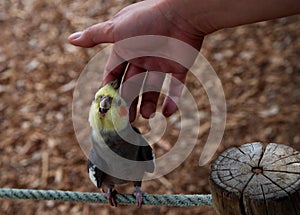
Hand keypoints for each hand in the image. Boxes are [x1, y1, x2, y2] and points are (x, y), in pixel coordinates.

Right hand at [68, 0, 203, 121]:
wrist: (182, 14)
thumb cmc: (147, 20)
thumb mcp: (117, 28)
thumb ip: (95, 36)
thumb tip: (71, 39)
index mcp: (127, 49)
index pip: (114, 73)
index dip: (110, 88)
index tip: (108, 106)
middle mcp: (142, 57)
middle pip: (132, 84)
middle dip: (129, 101)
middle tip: (127, 119)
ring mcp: (161, 62)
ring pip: (152, 88)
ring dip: (149, 103)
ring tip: (146, 116)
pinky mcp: (179, 66)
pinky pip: (175, 86)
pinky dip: (172, 99)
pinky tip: (166, 113)